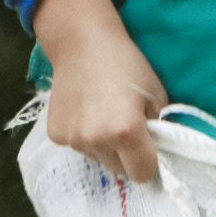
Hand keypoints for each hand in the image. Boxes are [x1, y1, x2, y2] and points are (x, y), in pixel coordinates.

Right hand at [30, 0, 167, 182]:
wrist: (81, 43)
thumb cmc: (126, 64)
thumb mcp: (156, 94)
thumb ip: (160, 128)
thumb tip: (158, 150)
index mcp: (125, 131)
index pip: (143, 173)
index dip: (149, 161)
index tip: (148, 145)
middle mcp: (97, 141)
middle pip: (120, 169)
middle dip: (127, 155)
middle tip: (126, 126)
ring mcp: (73, 140)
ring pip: (99, 159)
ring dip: (105, 146)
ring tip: (103, 114)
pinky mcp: (56, 136)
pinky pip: (80, 148)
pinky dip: (85, 137)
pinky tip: (85, 112)